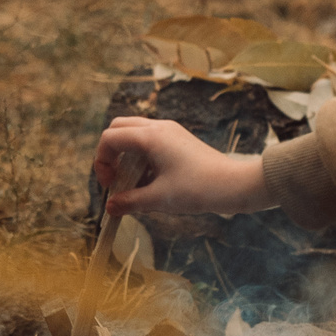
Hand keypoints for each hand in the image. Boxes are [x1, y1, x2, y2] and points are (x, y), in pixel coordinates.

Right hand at [95, 117, 270, 215]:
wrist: (234, 184)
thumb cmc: (197, 189)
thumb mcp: (158, 199)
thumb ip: (129, 202)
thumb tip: (110, 208)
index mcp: (150, 137)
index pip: (110, 138)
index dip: (101, 161)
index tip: (109, 186)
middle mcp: (159, 127)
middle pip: (119, 128)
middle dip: (110, 153)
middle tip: (115, 180)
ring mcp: (170, 131)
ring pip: (135, 134)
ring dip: (126, 156)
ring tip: (133, 185)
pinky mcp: (179, 140)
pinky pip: (150, 142)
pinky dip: (142, 158)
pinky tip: (150, 183)